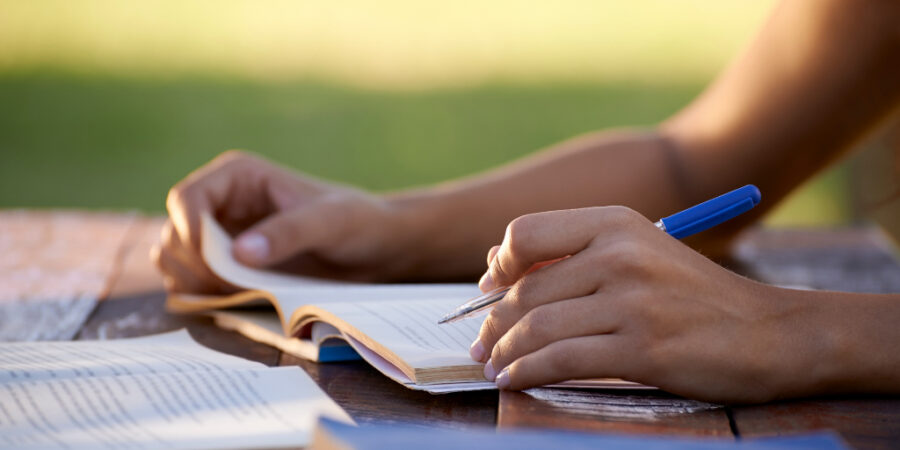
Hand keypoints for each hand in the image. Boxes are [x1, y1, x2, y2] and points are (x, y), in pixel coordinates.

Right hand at [151, 151, 416, 292]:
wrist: (374, 249)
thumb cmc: (357, 222)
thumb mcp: (329, 223)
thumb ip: (288, 234)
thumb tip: (240, 253)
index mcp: (238, 177)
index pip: (186, 199)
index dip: (188, 231)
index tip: (214, 263)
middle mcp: (221, 204)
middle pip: (175, 235)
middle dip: (193, 266)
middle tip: (231, 288)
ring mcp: (221, 237)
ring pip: (176, 262)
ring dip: (194, 284)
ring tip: (235, 295)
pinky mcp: (227, 267)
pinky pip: (194, 284)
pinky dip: (203, 297)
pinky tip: (234, 303)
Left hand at [469, 206, 826, 403]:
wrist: (770, 332)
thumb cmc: (693, 296)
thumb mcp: (639, 252)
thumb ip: (573, 254)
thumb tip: (495, 266)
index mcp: (616, 223)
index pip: (526, 233)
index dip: (499, 265)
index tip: (489, 291)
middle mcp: (621, 254)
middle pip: (526, 289)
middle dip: (493, 323)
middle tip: (481, 344)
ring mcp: (632, 301)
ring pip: (538, 327)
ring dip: (505, 352)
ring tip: (493, 366)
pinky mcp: (643, 348)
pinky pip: (561, 361)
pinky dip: (527, 373)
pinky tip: (514, 381)